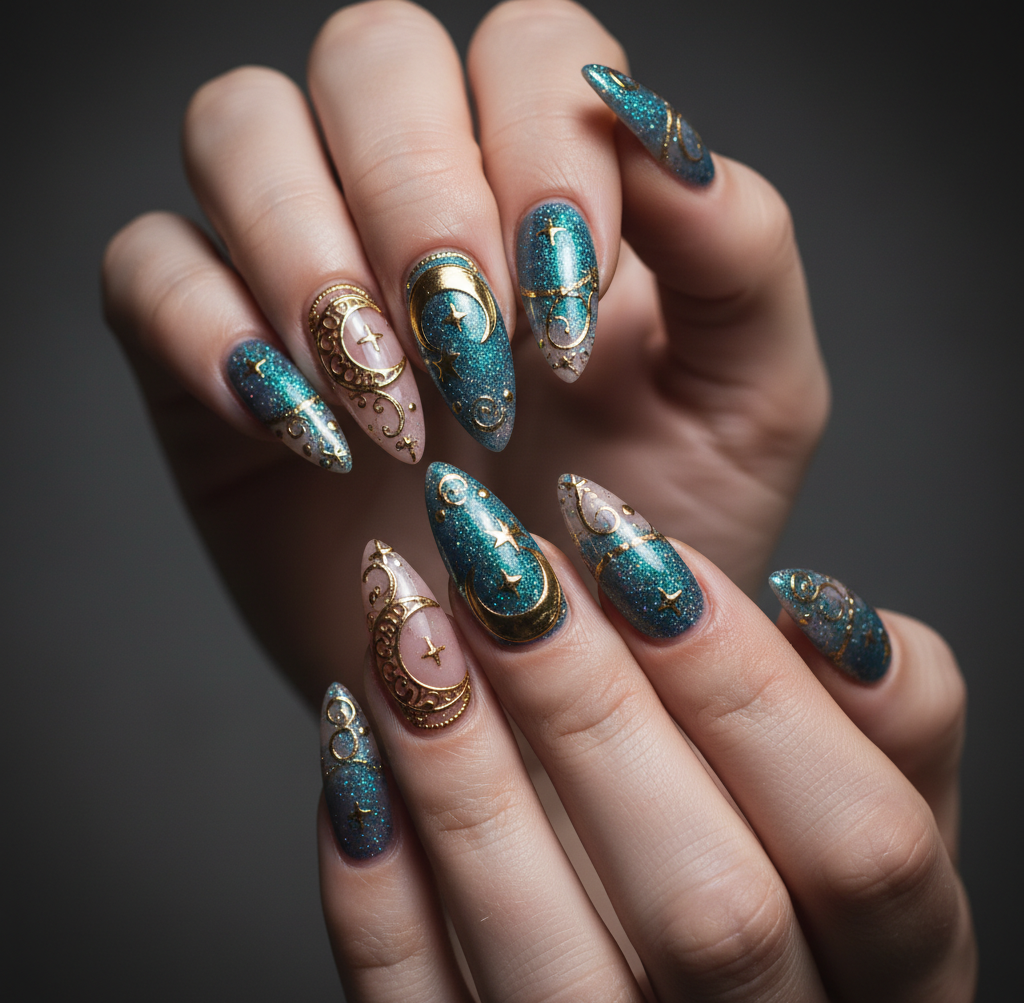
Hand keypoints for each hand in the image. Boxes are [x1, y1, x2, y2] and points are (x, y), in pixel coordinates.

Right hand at [101, 0, 826, 707]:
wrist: (543, 662)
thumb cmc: (649, 528)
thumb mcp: (746, 398)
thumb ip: (737, 247)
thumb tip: (651, 122)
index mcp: (553, 179)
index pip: (525, 47)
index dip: (539, 147)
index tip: (565, 311)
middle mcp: (419, 196)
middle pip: (370, 55)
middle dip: (417, 195)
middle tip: (468, 353)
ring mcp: (302, 265)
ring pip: (238, 126)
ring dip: (307, 252)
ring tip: (383, 401)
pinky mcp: (208, 353)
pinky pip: (148, 267)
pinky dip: (205, 329)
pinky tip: (299, 430)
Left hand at [317, 466, 975, 1002]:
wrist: (704, 974)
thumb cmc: (794, 849)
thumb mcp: (884, 789)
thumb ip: (893, 713)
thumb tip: (828, 609)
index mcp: (898, 975)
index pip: (863, 842)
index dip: (747, 680)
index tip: (626, 540)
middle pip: (710, 912)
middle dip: (590, 710)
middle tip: (500, 562)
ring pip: (553, 979)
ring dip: (463, 779)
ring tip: (406, 627)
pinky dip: (375, 888)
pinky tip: (354, 738)